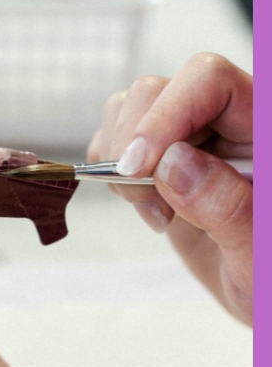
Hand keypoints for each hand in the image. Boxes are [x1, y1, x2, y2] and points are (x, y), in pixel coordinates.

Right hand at [87, 53, 252, 324]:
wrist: (260, 287)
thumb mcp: (263, 255)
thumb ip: (228, 207)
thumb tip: (173, 163)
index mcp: (263, 128)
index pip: (209, 79)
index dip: (167, 114)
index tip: (139, 168)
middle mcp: (223, 123)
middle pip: (157, 90)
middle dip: (134, 144)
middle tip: (145, 200)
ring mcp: (187, 140)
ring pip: (130, 109)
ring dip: (119, 157)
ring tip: (150, 207)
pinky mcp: (159, 159)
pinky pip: (116, 138)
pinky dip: (110, 169)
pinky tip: (141, 203)